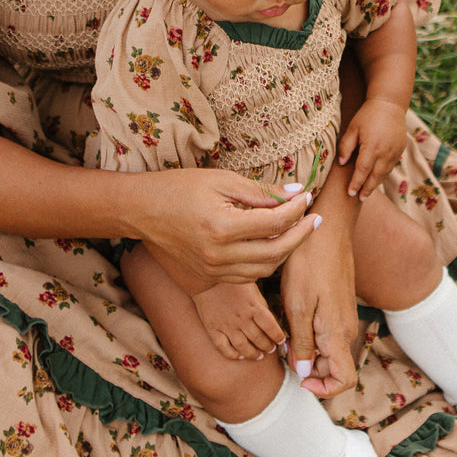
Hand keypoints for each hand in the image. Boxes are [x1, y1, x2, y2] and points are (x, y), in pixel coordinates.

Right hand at [134, 169, 318, 286]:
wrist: (142, 210)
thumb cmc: (179, 188)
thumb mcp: (221, 180)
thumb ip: (260, 191)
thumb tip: (297, 193)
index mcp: (222, 227)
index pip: (274, 223)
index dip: (297, 210)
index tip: (307, 197)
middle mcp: (218, 255)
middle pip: (275, 252)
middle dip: (300, 235)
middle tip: (314, 218)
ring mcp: (213, 270)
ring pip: (265, 269)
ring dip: (286, 251)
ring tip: (297, 230)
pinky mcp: (209, 277)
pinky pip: (248, 275)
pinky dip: (266, 262)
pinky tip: (272, 244)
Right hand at [192, 282, 285, 359]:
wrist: (205, 274)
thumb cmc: (231, 279)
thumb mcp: (251, 286)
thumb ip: (261, 304)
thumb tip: (271, 320)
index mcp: (253, 306)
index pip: (271, 327)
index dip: (278, 336)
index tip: (281, 340)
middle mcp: (241, 318)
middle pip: (259, 339)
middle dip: (267, 346)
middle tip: (270, 349)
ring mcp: (226, 325)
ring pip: (243, 347)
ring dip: (253, 354)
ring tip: (259, 356)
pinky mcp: (212, 328)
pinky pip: (223, 347)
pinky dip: (232, 355)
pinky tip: (239, 356)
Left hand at [280, 218, 357, 398]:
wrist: (326, 227)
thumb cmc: (309, 262)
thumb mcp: (297, 304)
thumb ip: (303, 343)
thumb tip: (305, 373)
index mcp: (338, 334)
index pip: (344, 380)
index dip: (323, 389)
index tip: (298, 378)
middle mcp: (346, 329)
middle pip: (332, 367)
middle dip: (308, 368)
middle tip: (283, 349)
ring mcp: (343, 316)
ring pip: (327, 349)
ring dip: (307, 349)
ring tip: (284, 329)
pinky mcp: (338, 304)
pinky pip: (326, 331)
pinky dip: (309, 333)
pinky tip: (290, 315)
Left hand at [337, 97, 406, 199]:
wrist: (390, 104)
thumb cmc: (367, 115)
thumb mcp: (353, 128)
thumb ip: (346, 146)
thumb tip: (342, 162)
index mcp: (372, 147)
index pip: (363, 170)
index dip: (356, 183)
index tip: (350, 193)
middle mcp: (385, 152)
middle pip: (375, 176)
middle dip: (367, 189)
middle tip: (359, 198)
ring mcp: (395, 152)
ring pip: (384, 173)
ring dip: (376, 184)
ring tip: (367, 192)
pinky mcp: (400, 150)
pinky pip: (391, 166)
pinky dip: (383, 174)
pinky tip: (376, 178)